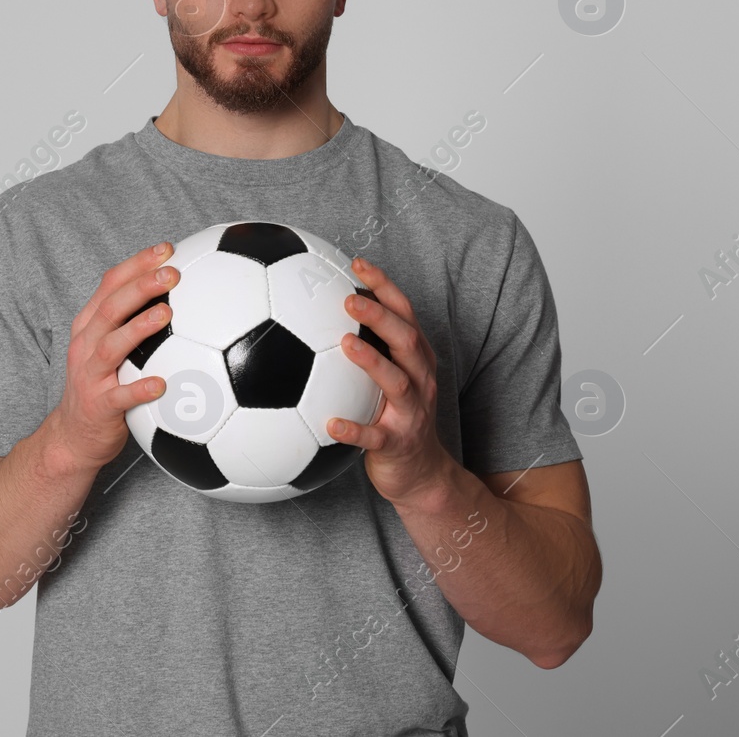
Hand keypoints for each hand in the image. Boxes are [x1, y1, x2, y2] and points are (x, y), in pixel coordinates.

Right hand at [48, 242, 178, 472]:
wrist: (74, 436)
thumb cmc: (102, 386)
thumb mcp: (111, 348)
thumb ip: (135, 323)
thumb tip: (182, 296)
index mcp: (89, 326)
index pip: (109, 285)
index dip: (136, 264)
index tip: (167, 249)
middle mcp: (86, 346)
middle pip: (109, 308)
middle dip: (140, 286)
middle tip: (172, 273)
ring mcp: (89, 375)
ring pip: (111, 346)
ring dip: (139, 328)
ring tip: (166, 314)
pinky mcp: (99, 406)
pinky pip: (120, 397)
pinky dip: (139, 389)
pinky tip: (162, 384)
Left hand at [326, 256, 457, 507]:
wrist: (420, 475)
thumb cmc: (394, 416)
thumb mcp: (387, 377)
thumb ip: (366, 346)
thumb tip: (318, 310)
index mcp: (415, 360)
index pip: (406, 314)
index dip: (385, 287)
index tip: (358, 264)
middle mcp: (419, 381)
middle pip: (407, 341)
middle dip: (381, 317)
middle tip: (349, 300)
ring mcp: (411, 413)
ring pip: (398, 383)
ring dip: (372, 362)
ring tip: (345, 344)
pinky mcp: (397, 444)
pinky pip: (374, 437)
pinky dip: (354, 430)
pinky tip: (330, 423)